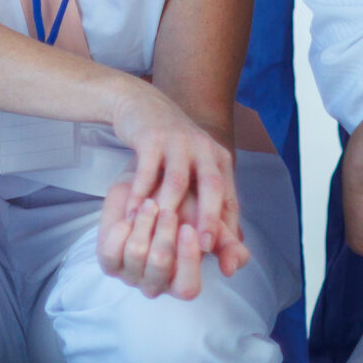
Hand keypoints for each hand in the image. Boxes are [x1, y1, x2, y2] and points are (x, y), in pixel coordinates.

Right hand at [100, 80, 247, 296]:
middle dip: (209, 218)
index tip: (224, 258)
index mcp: (217, 159)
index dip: (227, 228)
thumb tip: (230, 245)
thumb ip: (209, 203)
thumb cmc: (170, 147)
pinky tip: (132, 214)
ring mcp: (178, 141)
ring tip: (158, 236)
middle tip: (203, 248)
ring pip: (177, 181)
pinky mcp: (152, 137)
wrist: (141, 104)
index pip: (229, 197)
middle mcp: (203, 148)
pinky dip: (140, 194)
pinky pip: (146, 170)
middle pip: (212, 186)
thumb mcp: (194, 168)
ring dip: (169, 210)